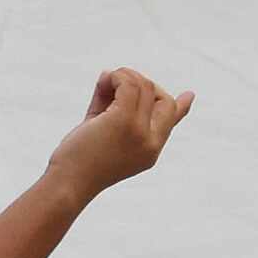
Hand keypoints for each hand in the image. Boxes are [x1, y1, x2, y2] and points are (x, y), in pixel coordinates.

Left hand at [46, 68, 193, 198]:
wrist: (68, 184)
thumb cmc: (78, 161)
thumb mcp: (100, 132)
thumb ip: (110, 105)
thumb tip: (110, 72)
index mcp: (150, 151)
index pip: (171, 122)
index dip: (180, 107)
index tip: (189, 96)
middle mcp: (151, 143)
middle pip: (161, 97)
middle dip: (140, 84)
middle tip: (111, 86)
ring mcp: (139, 132)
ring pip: (143, 85)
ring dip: (123, 77)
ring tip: (103, 85)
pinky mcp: (123, 121)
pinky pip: (128, 83)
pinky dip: (116, 76)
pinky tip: (104, 82)